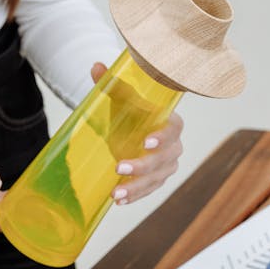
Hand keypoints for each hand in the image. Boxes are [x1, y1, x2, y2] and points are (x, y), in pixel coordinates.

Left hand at [89, 62, 184, 204]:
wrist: (128, 128)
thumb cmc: (131, 111)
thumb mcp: (122, 100)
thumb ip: (113, 85)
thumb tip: (96, 67)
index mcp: (170, 123)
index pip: (174, 130)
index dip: (162, 137)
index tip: (145, 142)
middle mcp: (173, 147)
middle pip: (163, 160)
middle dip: (142, 166)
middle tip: (119, 167)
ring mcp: (166, 166)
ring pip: (155, 179)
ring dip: (136, 188)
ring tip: (115, 193)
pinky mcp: (155, 180)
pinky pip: (148, 190)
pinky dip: (134, 196)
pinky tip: (118, 200)